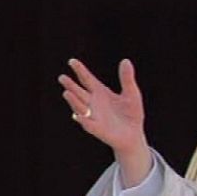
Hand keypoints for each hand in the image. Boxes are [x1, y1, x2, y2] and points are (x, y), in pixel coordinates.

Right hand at [58, 58, 150, 186]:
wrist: (134, 134)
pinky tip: (77, 115)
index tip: (72, 61)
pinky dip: (83, 119)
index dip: (80, 70)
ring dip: (73, 101)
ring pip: (80, 107)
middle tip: (63, 77)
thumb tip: (126, 60)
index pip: (87, 79)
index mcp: (101, 92)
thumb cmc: (131, 113)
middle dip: (71, 86)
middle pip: (79, 92)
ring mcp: (93, 116)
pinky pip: (88, 124)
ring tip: (67, 93)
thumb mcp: (131, 94)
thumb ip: (127, 79)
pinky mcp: (97, 129)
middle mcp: (93, 103)